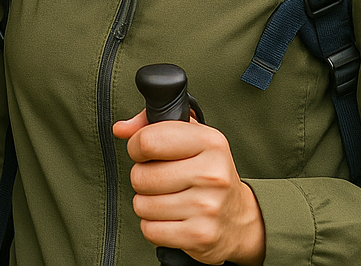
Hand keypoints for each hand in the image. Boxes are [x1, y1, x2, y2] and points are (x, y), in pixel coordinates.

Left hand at [112, 111, 264, 265]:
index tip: (145, 153)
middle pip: (141, 176)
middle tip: (160, 180)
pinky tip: (171, 218)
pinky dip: (153, 226)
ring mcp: (207, 207)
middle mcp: (211, 174)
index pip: (148, 140)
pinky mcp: (199, 236)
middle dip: (142, 178)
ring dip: (147, 203)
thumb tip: (120, 129)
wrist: (240, 219)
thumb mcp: (190, 137)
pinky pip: (150, 229)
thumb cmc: (207, 171)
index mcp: (209, 141)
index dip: (136, 147)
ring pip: (142, 204)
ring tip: (167, 199)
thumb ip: (151, 124)